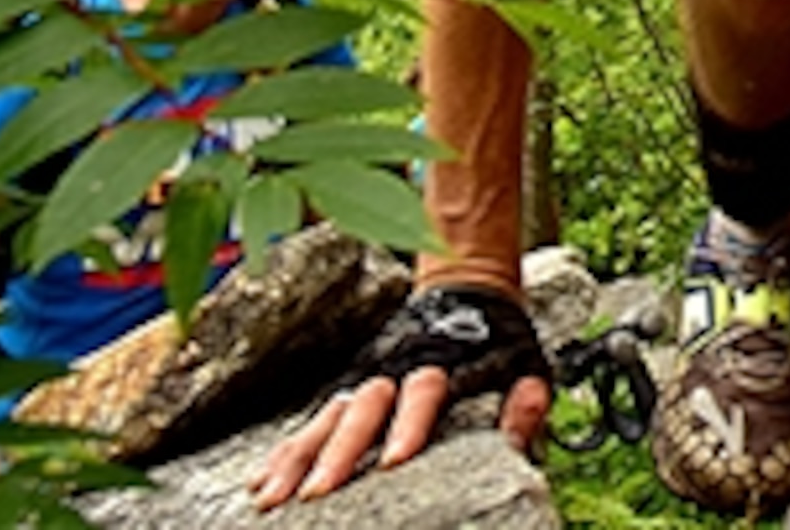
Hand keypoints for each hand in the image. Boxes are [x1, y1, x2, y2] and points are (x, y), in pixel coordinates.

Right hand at [250, 283, 554, 509]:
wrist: (466, 291)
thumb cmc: (497, 343)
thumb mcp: (525, 366)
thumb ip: (525, 400)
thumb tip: (528, 413)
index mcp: (442, 366)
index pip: (422, 394)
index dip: (408, 426)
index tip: (393, 462)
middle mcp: (397, 372)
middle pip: (363, 410)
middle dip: (338, 453)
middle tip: (318, 494)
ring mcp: (367, 379)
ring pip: (327, 417)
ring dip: (299, 456)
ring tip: (272, 498)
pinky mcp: (349, 389)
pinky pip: (312, 422)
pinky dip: (287, 452)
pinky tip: (262, 482)